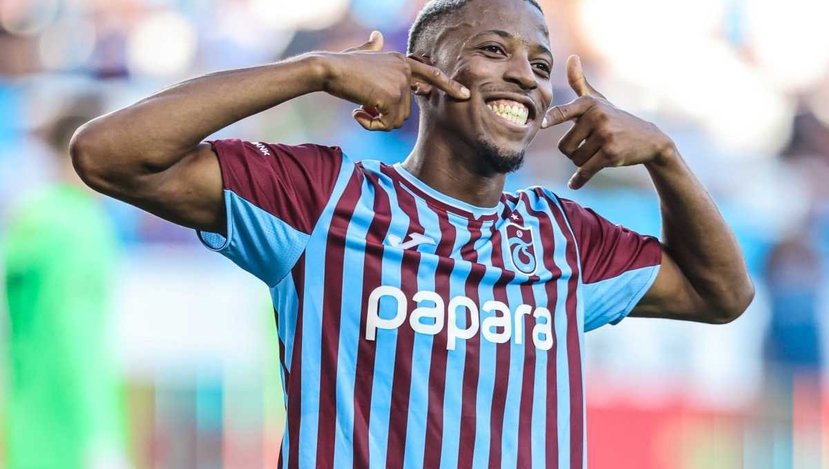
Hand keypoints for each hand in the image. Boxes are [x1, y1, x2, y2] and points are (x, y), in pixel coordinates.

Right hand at [321, 31, 470, 130]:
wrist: (329, 68)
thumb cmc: (342, 64)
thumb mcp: (362, 53)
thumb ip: (373, 47)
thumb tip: (376, 35)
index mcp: (401, 61)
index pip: (431, 74)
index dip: (448, 86)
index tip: (465, 94)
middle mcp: (404, 70)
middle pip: (405, 110)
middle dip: (386, 117)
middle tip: (364, 111)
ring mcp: (400, 83)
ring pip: (397, 120)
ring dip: (377, 122)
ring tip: (359, 111)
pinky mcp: (392, 97)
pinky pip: (387, 124)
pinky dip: (371, 125)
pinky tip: (357, 114)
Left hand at [541, 55, 674, 188]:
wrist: (649, 139)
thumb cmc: (616, 118)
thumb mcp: (599, 100)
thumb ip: (580, 83)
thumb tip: (571, 57)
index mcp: (589, 105)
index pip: (565, 112)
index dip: (552, 120)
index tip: (541, 126)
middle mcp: (596, 117)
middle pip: (565, 146)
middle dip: (572, 152)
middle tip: (589, 147)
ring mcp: (605, 135)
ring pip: (575, 159)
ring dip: (582, 163)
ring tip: (596, 154)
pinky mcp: (611, 153)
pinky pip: (586, 170)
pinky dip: (579, 180)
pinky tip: (574, 184)